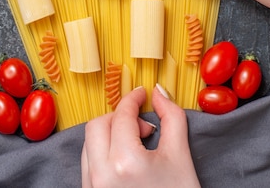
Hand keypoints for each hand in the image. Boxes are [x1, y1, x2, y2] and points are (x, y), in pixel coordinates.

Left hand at [81, 85, 199, 187]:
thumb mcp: (181, 157)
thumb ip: (172, 118)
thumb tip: (159, 92)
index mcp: (125, 162)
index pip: (122, 115)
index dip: (133, 98)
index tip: (141, 93)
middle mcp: (101, 176)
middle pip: (98, 125)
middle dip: (119, 117)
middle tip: (143, 125)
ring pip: (89, 144)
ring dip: (110, 134)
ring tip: (137, 145)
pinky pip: (88, 164)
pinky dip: (103, 152)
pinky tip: (125, 160)